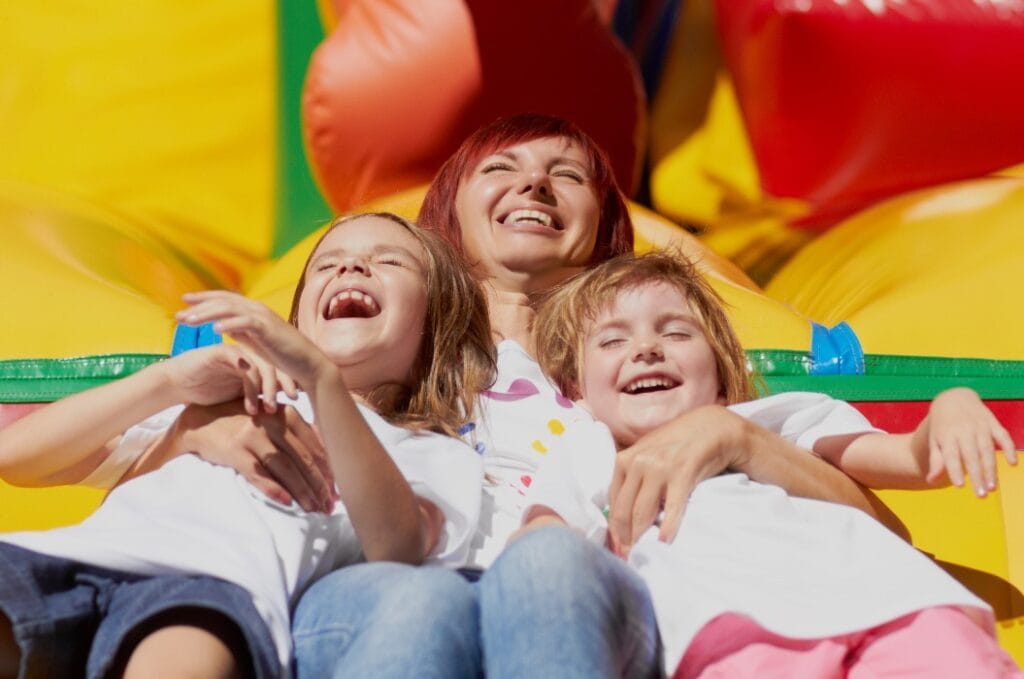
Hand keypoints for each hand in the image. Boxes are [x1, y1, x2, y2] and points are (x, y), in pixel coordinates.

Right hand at [164, 344, 296, 415]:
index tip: (298, 401)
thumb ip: (257, 397)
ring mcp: (235, 352)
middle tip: (292, 402)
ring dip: (267, 390)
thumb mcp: (237, 397)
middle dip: (285, 384)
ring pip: (262, 366)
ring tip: (266, 409)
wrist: (175, 384)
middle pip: (275, 365)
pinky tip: (250, 404)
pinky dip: (250, 384)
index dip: (289, 383)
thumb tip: (282, 414)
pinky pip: (243, 364)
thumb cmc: (206, 392)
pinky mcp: (222, 352)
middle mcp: (247, 355)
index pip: (278, 368)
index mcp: (253, 362)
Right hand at [166, 399, 335, 511]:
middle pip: (302, 459)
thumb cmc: (245, 423)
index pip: (315, 447)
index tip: (338, 491)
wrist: (202, 421)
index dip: (328, 471)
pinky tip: (287, 501)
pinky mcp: (234, 450)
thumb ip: (299, 433)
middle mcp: (272, 422)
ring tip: (313, 508)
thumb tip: (330, 458)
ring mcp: (252, 436)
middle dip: (319, 485)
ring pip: (284, 468)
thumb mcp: (274, 420)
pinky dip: (272, 488)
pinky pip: (257, 473)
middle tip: (329, 506)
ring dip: (302, 491)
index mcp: (287, 414)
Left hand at [177, 291, 327, 388]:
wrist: (308, 363)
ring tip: (189, 320)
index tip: (184, 301)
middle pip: (222, 301)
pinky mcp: (269, 329)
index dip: (203, 298)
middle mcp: (257, 309)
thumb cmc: (284, 355)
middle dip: (199, 306)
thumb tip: (222, 325)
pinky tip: (215, 329)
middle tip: (178, 314)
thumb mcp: (257, 341)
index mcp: (253, 311)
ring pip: (230, 309)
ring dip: (207, 313)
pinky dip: (230, 323)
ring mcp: (263, 317)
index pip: (224, 299)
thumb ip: (241, 331)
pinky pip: (246, 323)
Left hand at [608, 405, 748, 555]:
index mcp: (624, 460)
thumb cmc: (676, 444)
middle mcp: (638, 463)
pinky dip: (668, 528)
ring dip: (641, 539)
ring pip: (642, 513)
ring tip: (642, 556)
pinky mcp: (682, 475)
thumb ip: (632, 477)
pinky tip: (665, 542)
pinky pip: (672, 508)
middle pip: (623, 511)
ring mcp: (659, 469)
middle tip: (627, 559)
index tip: (617, 547)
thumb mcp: (646, 454)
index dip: (613, 528)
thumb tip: (621, 514)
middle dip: (624, 539)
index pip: (612, 502)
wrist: (710, 427)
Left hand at [922, 387, 1016, 495]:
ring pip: (987, 449)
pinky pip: (1002, 435)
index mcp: (946, 436)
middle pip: (971, 456)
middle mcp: (963, 430)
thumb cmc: (942, 426)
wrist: (954, 398)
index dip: (955, 470)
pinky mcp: (992, 422)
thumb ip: (936, 460)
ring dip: (991, 468)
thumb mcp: (935, 440)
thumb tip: (930, 481)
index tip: (959, 486)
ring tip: (992, 487)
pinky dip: (1008, 448)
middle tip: (981, 495)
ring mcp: (979, 426)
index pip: (951, 455)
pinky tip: (1012, 463)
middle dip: (976, 476)